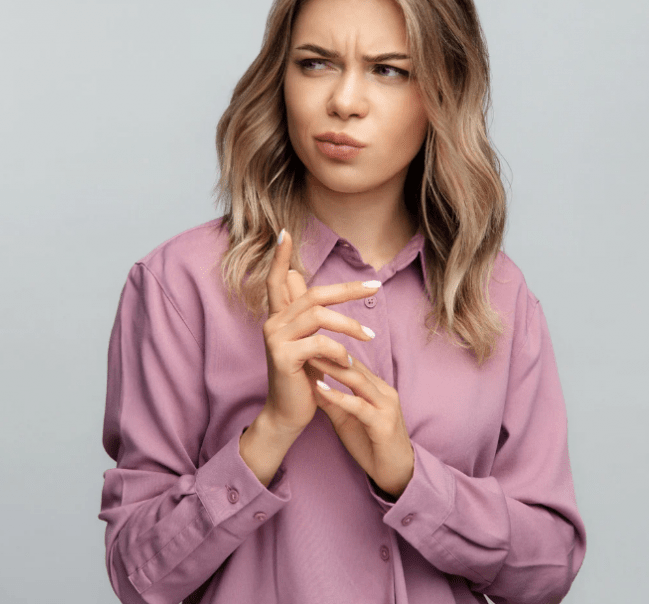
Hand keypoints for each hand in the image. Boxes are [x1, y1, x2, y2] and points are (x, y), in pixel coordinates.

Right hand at [240, 229, 378, 485]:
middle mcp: (273, 323)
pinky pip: (318, 344)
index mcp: (279, 318)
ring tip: (369, 337)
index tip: (283, 232)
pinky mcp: (282, 357)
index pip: (276, 280)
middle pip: (313, 294)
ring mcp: (275, 339)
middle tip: (376, 285)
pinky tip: (348, 363)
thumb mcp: (306, 342)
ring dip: (349, 325)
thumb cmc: (302, 379)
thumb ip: (305, 313)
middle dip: (347, 289)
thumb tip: (299, 275)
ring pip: (318, 316)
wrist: (287, 415)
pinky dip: (338, 352)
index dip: (279, 257)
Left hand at [309, 355, 415, 498]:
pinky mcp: (384, 423)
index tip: (306, 343)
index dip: (330, 352)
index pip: (352, 364)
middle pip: (354, 367)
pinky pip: (359, 406)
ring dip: (332, 369)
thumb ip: (332, 402)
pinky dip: (339, 396)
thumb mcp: (346, 420)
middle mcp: (384, 392)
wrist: (396, 474)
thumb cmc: (371, 445)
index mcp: (377, 388)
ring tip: (310, 359)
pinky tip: (321, 389)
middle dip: (329, 354)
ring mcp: (387, 406)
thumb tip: (311, 384)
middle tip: (305, 343)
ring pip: (358, 381)